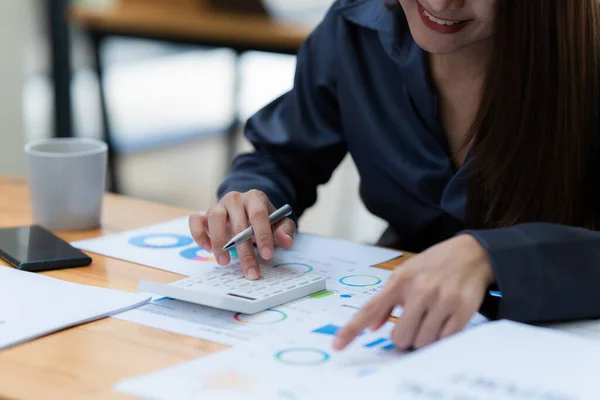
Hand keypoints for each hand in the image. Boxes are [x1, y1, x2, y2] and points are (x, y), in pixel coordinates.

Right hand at [189, 190, 295, 279]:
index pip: (259, 214)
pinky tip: (208, 250)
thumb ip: (285, 231)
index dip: (263, 235)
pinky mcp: (204, 214)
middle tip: (251, 271)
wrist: (248, 210)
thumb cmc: (264, 220)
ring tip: (225, 262)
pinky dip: (199, 235)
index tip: (267, 255)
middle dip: (245, 251)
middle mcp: (235, 199)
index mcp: (255, 198)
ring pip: (214, 218)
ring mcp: (218, 205)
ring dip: (219, 242)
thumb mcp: (280, 223)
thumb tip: (286, 242)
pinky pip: (195, 220)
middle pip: (238, 223)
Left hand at [334, 235, 493, 349]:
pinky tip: (445, 321)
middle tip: (415, 323)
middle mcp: (419, 290)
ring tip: (432, 319)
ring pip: (422, 342)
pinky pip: (444, 340)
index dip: (352, 329)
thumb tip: (371, 327)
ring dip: (424, 337)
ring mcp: (441, 300)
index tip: (337, 345)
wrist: (472, 253)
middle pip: (399, 337)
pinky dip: (442, 337)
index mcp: (400, 281)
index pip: (371, 309)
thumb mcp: (405, 273)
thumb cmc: (434, 265)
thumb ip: (387, 301)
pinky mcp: (462, 310)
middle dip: (405, 336)